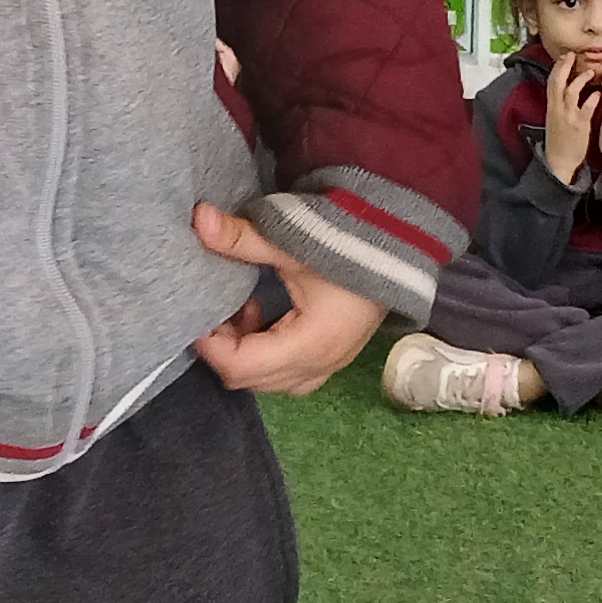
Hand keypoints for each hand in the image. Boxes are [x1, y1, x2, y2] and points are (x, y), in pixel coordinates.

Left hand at [188, 202, 387, 395]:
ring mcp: (330, 366)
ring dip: (245, 355)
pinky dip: (266, 356)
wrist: (403, 247)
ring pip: (270, 382)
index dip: (210, 345)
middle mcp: (319, 365)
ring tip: (241, 312)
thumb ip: (242, 238)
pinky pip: (289, 376)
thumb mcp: (292, 242)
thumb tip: (199, 219)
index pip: (241, 366)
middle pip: (250, 380)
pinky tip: (264, 317)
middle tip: (216, 311)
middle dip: (224, 350)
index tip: (198, 315)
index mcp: (309, 344)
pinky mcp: (333, 358)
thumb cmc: (350, 245)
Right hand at [539, 60, 599, 183]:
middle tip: (573, 55)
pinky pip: (584, 110)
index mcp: (552, 106)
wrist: (559, 161)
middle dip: (564, 67)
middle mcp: (557, 109)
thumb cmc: (561, 138)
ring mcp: (568, 117)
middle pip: (557, 82)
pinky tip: (598, 94)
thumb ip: (560, 103)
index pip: (552, 82)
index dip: (558, 67)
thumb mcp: (556, 118)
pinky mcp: (578, 126)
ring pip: (570, 93)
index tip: (566, 56)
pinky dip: (591, 100)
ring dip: (580, 80)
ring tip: (590, 72)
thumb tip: (567, 88)